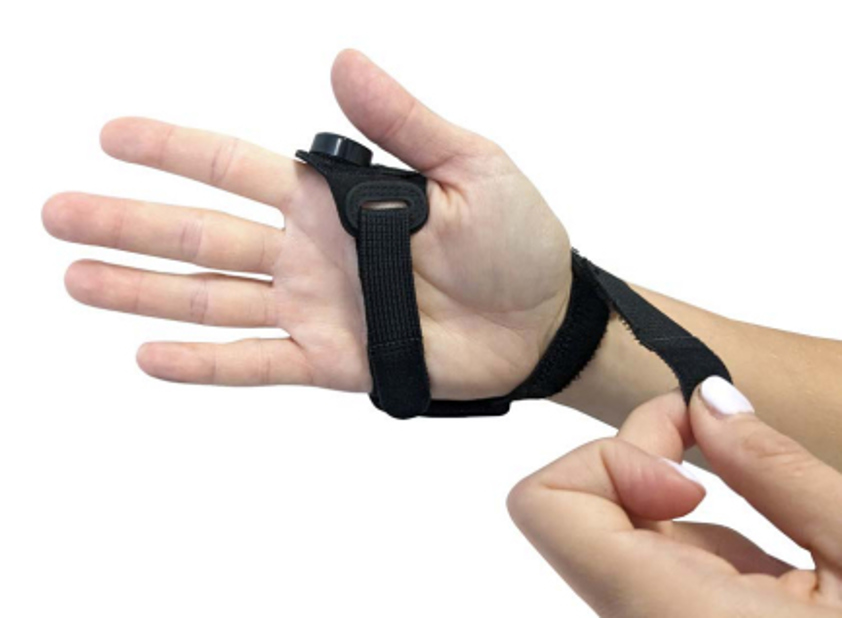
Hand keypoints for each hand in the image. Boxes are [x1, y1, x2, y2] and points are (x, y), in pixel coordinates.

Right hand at [42, 49, 569, 399]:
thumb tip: (343, 62)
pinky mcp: (334, 360)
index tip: (113, 136)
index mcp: (334, 197)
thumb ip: (400, 121)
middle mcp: (310, 250)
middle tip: (57, 212)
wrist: (541, 320)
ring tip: (78, 280)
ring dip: (144, 290)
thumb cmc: (515, 238)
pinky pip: (258, 361)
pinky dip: (204, 362)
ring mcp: (315, 307)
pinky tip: (149, 354)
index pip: (236, 166)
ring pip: (213, 298)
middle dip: (130, 222)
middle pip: (202, 233)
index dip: (173, 150)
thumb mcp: (468, 163)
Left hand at [508, 376, 841, 616]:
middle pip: (579, 507)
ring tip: (756, 487)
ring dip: (671, 492)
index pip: (545, 508)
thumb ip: (779, 474)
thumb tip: (709, 400)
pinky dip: (691, 535)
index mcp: (671, 615)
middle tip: (715, 427)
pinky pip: (649, 565)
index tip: (691, 471)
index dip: (606, 461)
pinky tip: (762, 556)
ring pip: (614, 533)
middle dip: (646, 455)